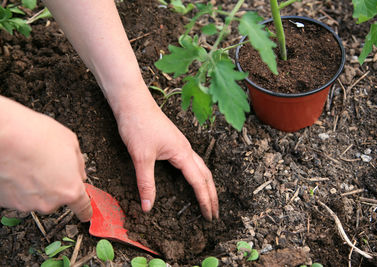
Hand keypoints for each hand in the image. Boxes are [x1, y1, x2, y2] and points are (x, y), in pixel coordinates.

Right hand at [0, 96, 91, 221]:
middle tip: (49, 165)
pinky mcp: (7, 202)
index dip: (86, 210)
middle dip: (57, 184)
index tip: (86, 213)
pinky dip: (20, 185)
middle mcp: (49, 202)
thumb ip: (79, 164)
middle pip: (59, 198)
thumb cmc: (33, 136)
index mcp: (70, 189)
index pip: (83, 208)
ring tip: (31, 162)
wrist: (1, 136)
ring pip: (38, 197)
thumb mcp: (70, 143)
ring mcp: (26, 204)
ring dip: (37, 184)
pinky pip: (20, 195)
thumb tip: (79, 173)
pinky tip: (19, 168)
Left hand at [112, 89, 218, 220]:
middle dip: (212, 194)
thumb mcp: (141, 157)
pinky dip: (196, 174)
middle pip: (206, 175)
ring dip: (206, 184)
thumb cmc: (139, 125)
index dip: (205, 200)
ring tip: (208, 197)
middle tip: (215, 212)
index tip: (210, 216)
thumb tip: (148, 206)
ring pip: (200, 167)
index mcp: (182, 153)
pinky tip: (190, 177)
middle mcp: (185, 149)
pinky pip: (190, 162)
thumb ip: (146, 183)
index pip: (199, 182)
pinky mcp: (173, 142)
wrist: (132, 103)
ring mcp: (180, 145)